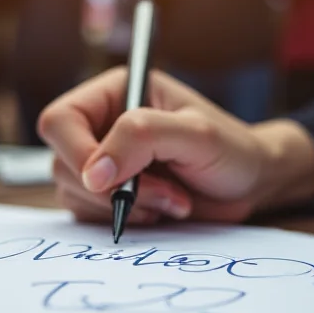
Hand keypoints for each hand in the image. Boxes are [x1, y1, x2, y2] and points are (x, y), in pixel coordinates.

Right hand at [39, 69, 313, 226]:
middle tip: (162, 193)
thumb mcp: (194, 134)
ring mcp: (104, 162)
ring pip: (73, 192)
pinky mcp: (111, 194)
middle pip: (62, 161)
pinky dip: (124, 220)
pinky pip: (89, 215)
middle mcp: (102, 124)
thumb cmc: (231, 148)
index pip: (61, 120)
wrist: (252, 184)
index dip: (76, 152)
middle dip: (110, 188)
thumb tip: (93, 172)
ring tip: (171, 200)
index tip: (110, 179)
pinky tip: (162, 210)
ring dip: (122, 207)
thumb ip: (141, 138)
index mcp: (115, 92)